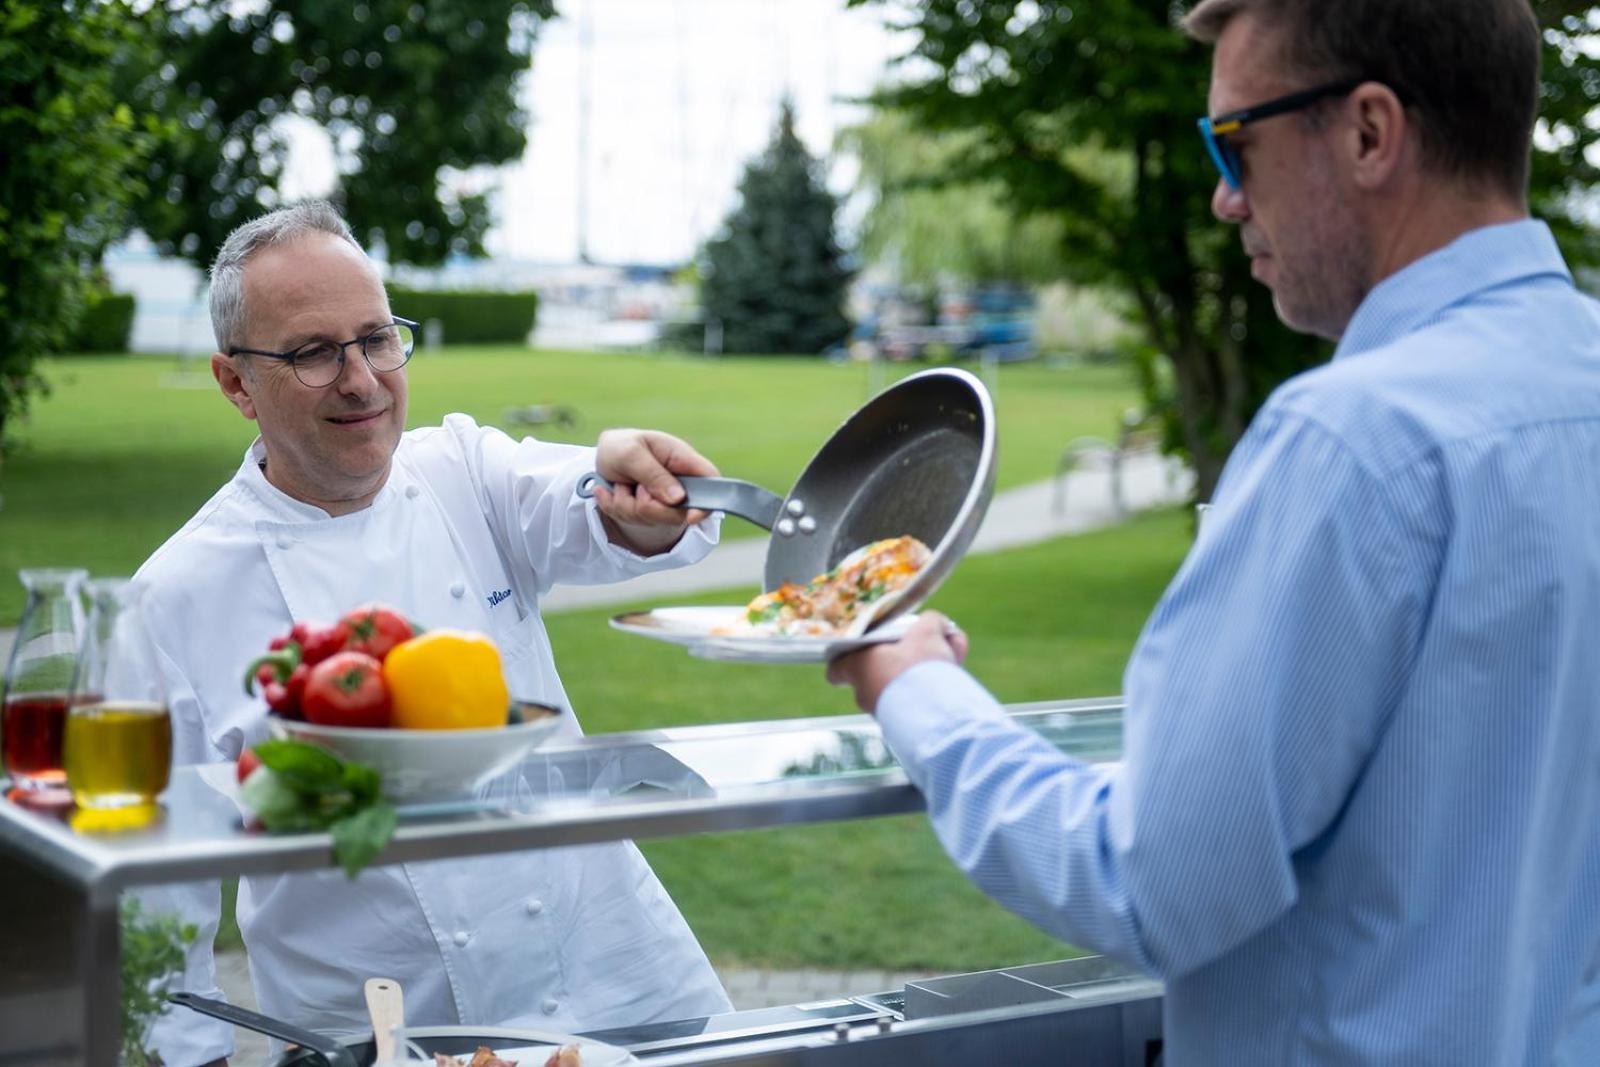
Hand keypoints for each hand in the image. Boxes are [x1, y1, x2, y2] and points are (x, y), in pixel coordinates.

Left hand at [592, 428, 718, 554]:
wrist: (604, 456)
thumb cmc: (622, 447)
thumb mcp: (631, 453)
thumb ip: (654, 474)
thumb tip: (678, 499)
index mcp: (682, 459)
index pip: (710, 480)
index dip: (708, 501)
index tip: (691, 517)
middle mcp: (679, 484)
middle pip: (678, 512)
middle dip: (648, 505)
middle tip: (634, 485)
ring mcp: (665, 501)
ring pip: (651, 519)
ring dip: (626, 503)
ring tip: (621, 483)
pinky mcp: (649, 512)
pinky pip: (633, 522)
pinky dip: (617, 508)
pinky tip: (614, 490)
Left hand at [827, 612, 968, 712]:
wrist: (936, 712)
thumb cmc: (921, 667)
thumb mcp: (927, 632)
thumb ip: (929, 622)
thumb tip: (935, 623)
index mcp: (859, 666)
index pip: (837, 667)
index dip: (845, 658)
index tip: (858, 651)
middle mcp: (865, 693)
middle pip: (877, 673)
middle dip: (902, 660)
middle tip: (928, 647)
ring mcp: (883, 713)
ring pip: (900, 688)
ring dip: (922, 675)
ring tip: (953, 657)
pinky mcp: (904, 727)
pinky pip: (915, 704)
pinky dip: (932, 693)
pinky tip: (957, 680)